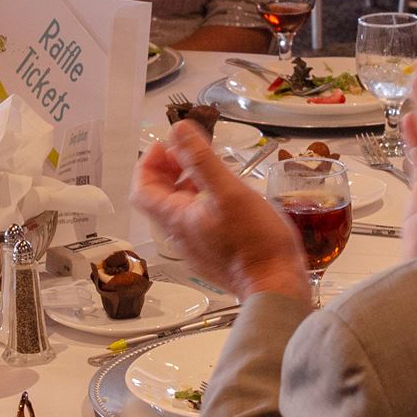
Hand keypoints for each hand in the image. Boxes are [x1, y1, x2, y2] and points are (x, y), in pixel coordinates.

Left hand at [133, 121, 312, 302]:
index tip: (168, 145)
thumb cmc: (255, 242)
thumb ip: (201, 159)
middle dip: (168, 168)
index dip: (148, 162)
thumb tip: (177, 130)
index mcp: (176, 218)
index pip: (141, 188)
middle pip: (158, 197)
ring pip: (178, 209)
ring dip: (186, 183)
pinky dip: (201, 201)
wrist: (275, 286)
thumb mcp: (228, 191)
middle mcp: (180, 235)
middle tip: (190, 151)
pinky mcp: (213, 253)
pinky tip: (225, 196)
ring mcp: (196, 246)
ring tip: (209, 168)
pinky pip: (196, 222)